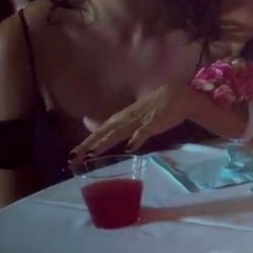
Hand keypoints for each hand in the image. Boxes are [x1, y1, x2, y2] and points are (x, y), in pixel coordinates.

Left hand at [71, 84, 205, 161]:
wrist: (180, 95)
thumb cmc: (157, 106)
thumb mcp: (135, 116)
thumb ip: (122, 126)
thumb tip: (106, 136)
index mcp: (122, 117)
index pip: (100, 130)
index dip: (86, 141)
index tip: (72, 155)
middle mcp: (127, 118)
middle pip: (105, 132)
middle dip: (89, 144)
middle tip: (73, 157)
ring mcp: (141, 119)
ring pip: (120, 131)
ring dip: (106, 141)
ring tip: (92, 152)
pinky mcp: (156, 121)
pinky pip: (145, 130)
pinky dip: (137, 138)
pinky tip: (130, 147)